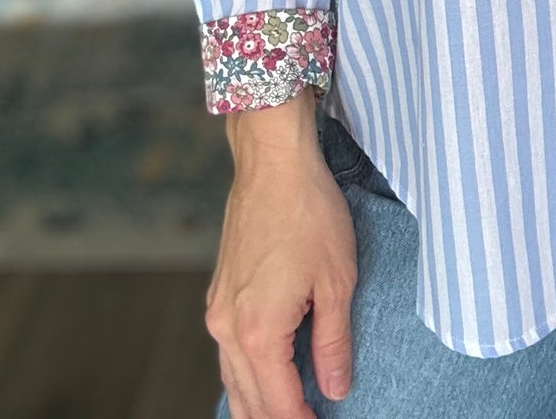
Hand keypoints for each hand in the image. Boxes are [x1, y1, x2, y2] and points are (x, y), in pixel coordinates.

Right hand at [206, 89, 358, 417]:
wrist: (272, 162)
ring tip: (286, 413)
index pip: (280, 404)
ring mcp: (218, 311)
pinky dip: (245, 374)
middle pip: (249, 401)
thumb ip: (334, 341)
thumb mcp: (337, 280)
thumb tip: (337, 387)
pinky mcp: (219, 293)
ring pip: (232, 380)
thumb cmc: (309, 212)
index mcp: (259, 332)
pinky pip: (227, 352)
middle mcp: (228, 329)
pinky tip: (263, 377)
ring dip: (256, 404)